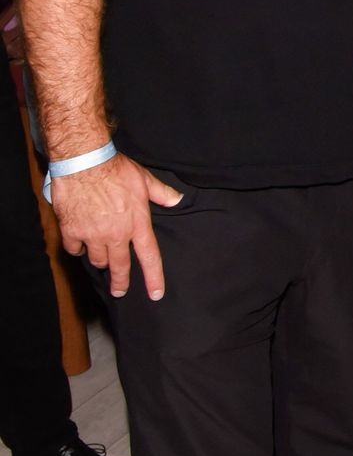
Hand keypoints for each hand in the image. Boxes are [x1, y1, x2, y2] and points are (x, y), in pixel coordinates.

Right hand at [50, 153, 181, 299]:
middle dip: (120, 282)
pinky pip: (74, 249)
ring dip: (100, 260)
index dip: (153, 278)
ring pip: (97, 260)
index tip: (155, 294)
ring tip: (101, 257)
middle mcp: (116, 234)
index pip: (150, 257)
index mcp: (137, 224)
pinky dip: (77, 248)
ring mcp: (93, 235)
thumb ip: (161, 193)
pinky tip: (79, 243)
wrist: (84, 161)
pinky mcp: (72, 231)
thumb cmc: (115, 168)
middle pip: (119, 267)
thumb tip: (177, 200)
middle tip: (119, 290)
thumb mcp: (144, 179)